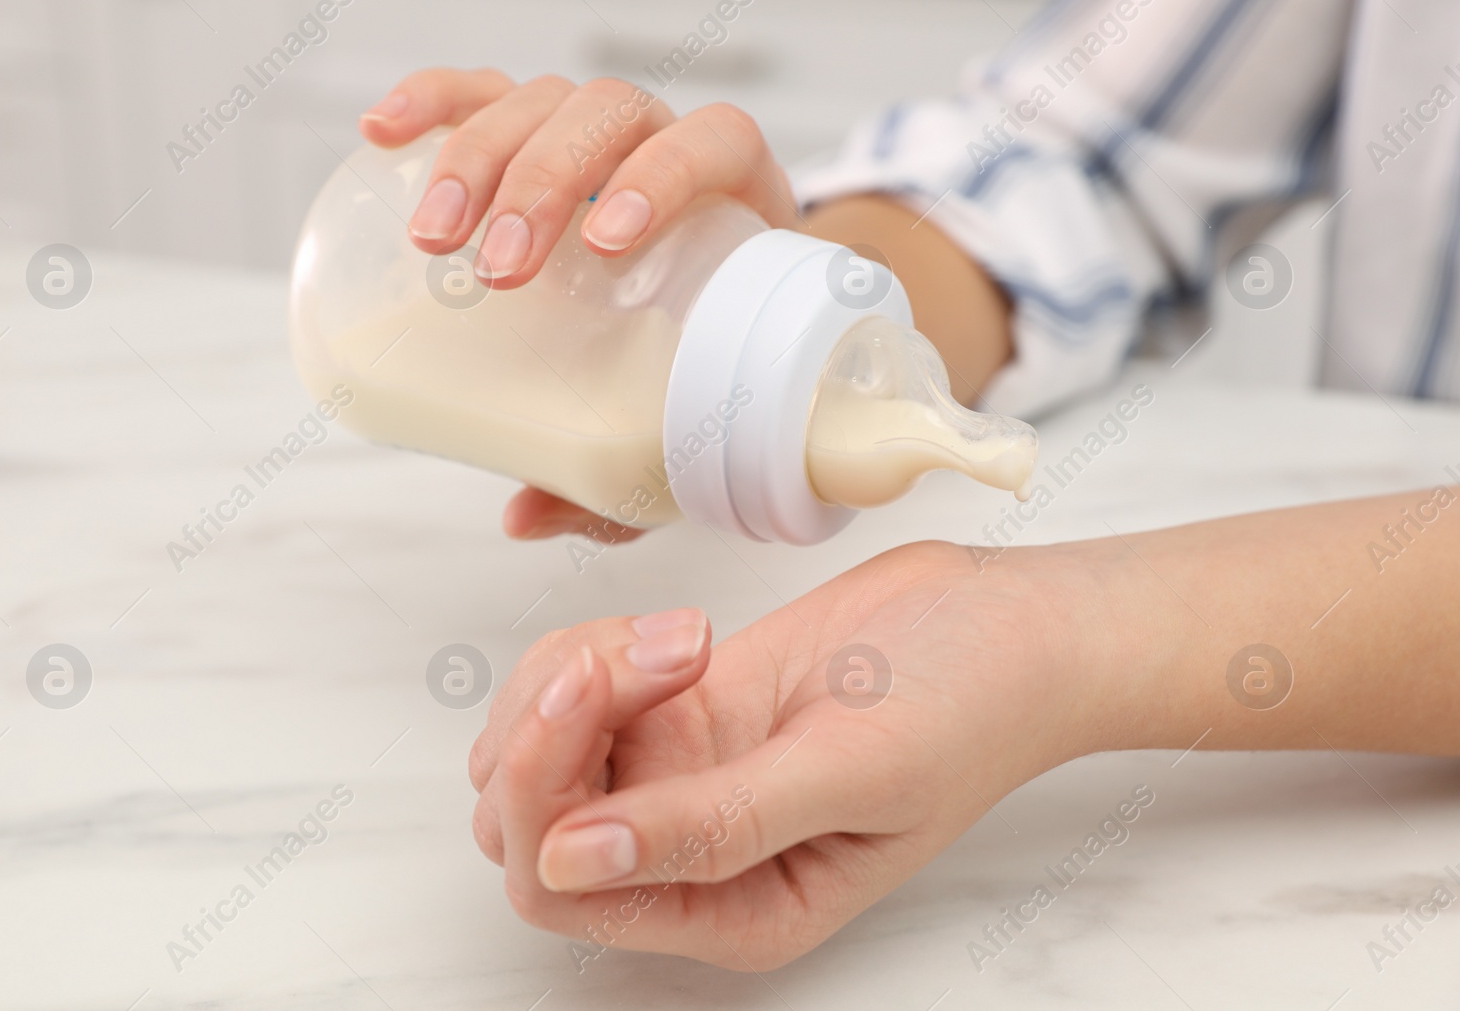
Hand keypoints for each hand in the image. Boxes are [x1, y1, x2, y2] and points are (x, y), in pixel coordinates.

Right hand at [359, 69, 800, 543]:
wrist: (713, 323)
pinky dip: (432, 102)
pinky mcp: (532, 134)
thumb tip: (524, 517)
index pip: (714, 143)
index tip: (609, 243)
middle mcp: (666, 146)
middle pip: (608, 117)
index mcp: (737, 199)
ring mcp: (593, 135)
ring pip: (539, 100)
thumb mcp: (684, 419)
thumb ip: (622, 474)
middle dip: (545, 182)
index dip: (664, 173)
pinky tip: (381, 132)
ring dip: (479, 154)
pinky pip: (480, 94)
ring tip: (434, 237)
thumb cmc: (702, 368)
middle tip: (499, 271)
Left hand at [467, 540, 1105, 968]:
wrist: (1006, 624)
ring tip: (688, 638)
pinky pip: (575, 688)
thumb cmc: (967, 705)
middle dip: (557, 717)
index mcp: (732, 910)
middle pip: (528, 813)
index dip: (541, 790)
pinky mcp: (677, 712)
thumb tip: (569, 860)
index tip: (593, 686)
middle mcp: (689, 859)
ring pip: (536, 743)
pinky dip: (601, 645)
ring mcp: (677, 778)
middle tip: (660, 649)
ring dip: (582, 672)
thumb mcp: (848, 771)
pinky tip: (683, 630)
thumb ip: (713, 824)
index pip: (560, 889)